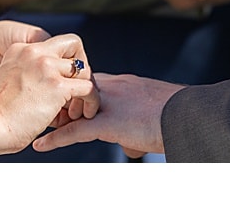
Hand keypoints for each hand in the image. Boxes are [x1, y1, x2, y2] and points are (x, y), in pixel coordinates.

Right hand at [0, 33, 99, 155]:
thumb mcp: (11, 81)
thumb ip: (29, 74)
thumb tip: (52, 87)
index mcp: (20, 49)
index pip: (55, 44)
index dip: (65, 62)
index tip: (65, 82)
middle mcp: (34, 52)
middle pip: (74, 44)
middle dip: (81, 66)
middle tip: (79, 90)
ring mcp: (46, 67)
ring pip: (84, 69)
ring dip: (87, 88)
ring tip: (82, 108)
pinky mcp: (57, 86)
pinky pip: (88, 88)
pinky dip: (92, 101)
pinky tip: (86, 114)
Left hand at [33, 73, 179, 156]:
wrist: (190, 115)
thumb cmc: (179, 116)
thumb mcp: (155, 113)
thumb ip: (138, 124)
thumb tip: (132, 146)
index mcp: (126, 83)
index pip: (91, 83)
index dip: (74, 93)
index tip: (63, 102)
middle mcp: (115, 88)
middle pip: (75, 91)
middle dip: (60, 101)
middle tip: (46, 112)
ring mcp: (110, 104)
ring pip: (72, 107)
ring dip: (55, 117)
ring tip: (39, 125)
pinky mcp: (110, 124)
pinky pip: (75, 131)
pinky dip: (56, 138)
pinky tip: (42, 145)